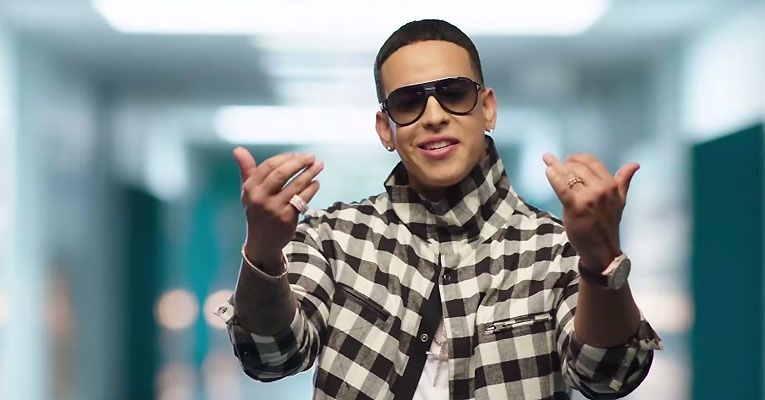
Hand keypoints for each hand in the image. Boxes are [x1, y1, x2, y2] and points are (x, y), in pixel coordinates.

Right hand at [233, 147, 323, 265]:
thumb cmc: (257, 211)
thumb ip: (246, 170)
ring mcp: (274, 209)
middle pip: (282, 174)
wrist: (262, 242)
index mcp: (250, 188)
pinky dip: (311, 189)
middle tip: (312, 157)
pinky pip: (302, 199)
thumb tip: (238, 149)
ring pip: (296, 186)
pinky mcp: (287, 218)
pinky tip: (316, 183)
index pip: (268, 166)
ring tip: (319, 166)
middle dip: (299, 163)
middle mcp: (260, 198)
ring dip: (310, 174)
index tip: (298, 155)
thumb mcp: (249, 192)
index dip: (285, 158)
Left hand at [542, 153, 638, 269]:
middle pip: (578, 168)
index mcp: (612, 186)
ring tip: (547, 160)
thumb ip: (623, 181)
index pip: (593, 163)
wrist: (602, 249)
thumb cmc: (608, 224)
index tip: (569, 158)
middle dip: (566, 163)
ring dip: (556, 166)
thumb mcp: (620, 201)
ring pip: (569, 176)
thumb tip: (635, 165)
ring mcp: (588, 198)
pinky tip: (547, 171)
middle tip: (556, 162)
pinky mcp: (575, 207)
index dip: (579, 158)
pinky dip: (553, 178)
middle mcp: (601, 190)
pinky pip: (562, 188)